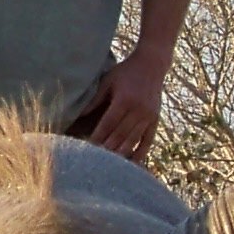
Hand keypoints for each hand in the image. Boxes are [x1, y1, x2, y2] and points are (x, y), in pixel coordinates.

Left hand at [87, 47, 171, 162]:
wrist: (152, 65)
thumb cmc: (125, 72)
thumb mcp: (108, 81)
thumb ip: (95, 99)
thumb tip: (78, 115)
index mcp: (124, 99)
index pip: (108, 124)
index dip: (97, 137)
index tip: (86, 149)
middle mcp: (138, 109)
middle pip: (120, 135)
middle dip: (107, 149)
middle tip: (94, 163)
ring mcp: (149, 116)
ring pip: (133, 141)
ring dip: (121, 155)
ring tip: (109, 168)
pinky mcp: (155, 120)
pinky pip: (147, 141)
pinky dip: (139, 154)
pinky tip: (130, 164)